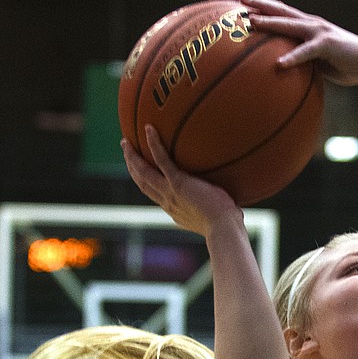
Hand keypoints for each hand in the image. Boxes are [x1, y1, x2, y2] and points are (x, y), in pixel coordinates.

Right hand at [121, 127, 238, 233]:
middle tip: (127, 152)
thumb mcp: (219, 215)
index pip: (156, 195)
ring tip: (126, 142)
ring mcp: (171, 193)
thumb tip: (231, 201)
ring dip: (133, 157)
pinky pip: (162, 160)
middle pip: (143, 183)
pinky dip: (154, 144)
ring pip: (144, 172)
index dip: (147, 183)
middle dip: (133, 168)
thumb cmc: (229, 226)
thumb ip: (219, 206)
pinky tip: (149, 128)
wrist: (224, 230)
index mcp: (175, 210)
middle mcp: (168, 202)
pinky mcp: (178, 184)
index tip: (143, 174)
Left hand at [239, 0, 357, 87]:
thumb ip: (305, 62)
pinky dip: (292, 57)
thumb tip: (288, 72)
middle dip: (260, 4)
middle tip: (240, 0)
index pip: (283, 12)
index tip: (245, 3)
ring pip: (289, 24)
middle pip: (281, 10)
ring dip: (269, 22)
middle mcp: (312, 24)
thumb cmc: (347, 65)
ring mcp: (319, 32)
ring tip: (251, 22)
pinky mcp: (327, 45)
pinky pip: (305, 51)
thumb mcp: (321, 63)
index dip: (264, 6)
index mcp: (309, 27)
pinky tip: (279, 63)